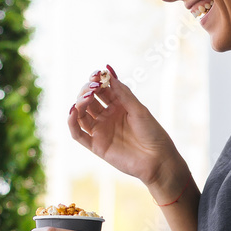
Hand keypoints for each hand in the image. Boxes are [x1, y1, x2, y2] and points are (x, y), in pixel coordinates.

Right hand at [69, 65, 181, 187]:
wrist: (157, 159)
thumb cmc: (153, 133)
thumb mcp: (139, 109)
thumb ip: (122, 92)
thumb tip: (108, 71)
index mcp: (118, 106)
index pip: (101, 90)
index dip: (97, 81)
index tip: (97, 74)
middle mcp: (107, 117)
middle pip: (89, 101)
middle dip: (87, 91)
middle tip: (92, 87)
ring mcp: (100, 131)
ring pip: (82, 115)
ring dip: (80, 104)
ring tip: (86, 98)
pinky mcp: (96, 146)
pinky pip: (78, 134)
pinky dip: (72, 123)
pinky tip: (73, 112)